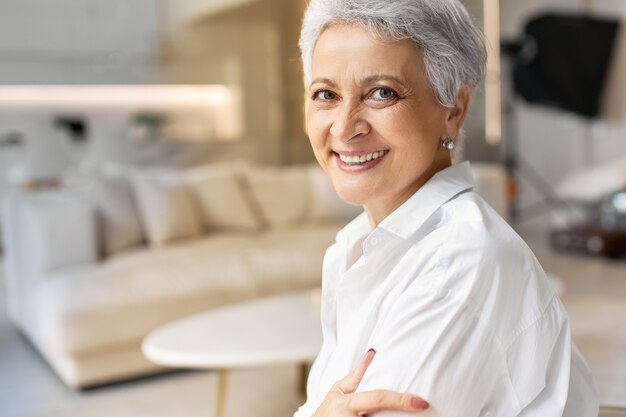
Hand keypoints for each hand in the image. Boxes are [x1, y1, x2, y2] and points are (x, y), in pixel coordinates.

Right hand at [312, 350, 428, 415]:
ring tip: (413, 415)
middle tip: (422, 408)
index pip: (377, 398)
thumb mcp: (338, 391)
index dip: (401, 400)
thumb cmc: (328, 411)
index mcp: (345, 404)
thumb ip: (356, 376)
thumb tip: (372, 353)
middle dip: (402, 413)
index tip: (422, 402)